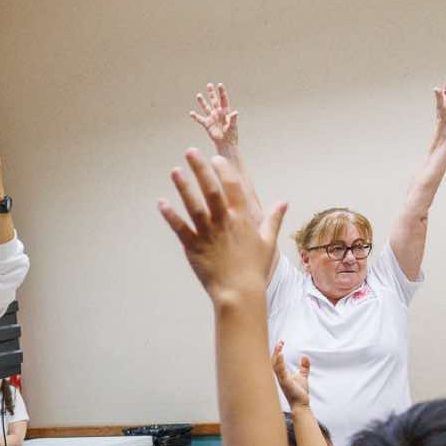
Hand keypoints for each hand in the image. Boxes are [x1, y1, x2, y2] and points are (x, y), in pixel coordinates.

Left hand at [158, 151, 288, 305]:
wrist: (238, 292)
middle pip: (210, 190)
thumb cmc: (254, 268)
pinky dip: (170, 215)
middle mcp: (223, 222)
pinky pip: (179, 228)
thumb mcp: (268, 242)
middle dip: (200, 169)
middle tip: (190, 152)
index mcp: (241, 218)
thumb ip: (273, 219)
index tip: (215, 159)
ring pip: (193, 206)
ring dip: (183, 187)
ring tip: (175, 171)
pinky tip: (162, 202)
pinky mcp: (193, 247)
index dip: (223, 170)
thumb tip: (284, 202)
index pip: (232, 187)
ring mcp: (207, 234)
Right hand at [189, 82, 240, 155]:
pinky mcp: (207, 125)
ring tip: (198, 95)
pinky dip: (196, 117)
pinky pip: (200, 119)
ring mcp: (212, 118)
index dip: (221, 92)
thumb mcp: (233, 126)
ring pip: (206, 108)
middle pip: (214, 101)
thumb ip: (233, 119)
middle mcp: (218, 113)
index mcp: (225, 112)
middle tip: (209, 85)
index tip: (219, 85)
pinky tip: (191, 113)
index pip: (223, 100)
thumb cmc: (231, 135)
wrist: (226, 143)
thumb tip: (235, 112)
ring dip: (202, 102)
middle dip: (211, 93)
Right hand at [272, 341, 312, 406]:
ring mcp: (281, 379)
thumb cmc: (299, 392)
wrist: (301, 404)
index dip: (277, 351)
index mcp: (282, 374)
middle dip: (275, 351)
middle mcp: (279, 376)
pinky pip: (280, 371)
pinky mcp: (285, 382)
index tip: (281, 342)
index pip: (277, 361)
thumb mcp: (303, 376)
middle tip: (280, 341)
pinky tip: (281, 354)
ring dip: (276, 355)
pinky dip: (279, 362)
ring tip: (279, 345)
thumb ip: (304, 367)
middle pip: (273, 361)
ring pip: (275, 365)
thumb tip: (305, 356)